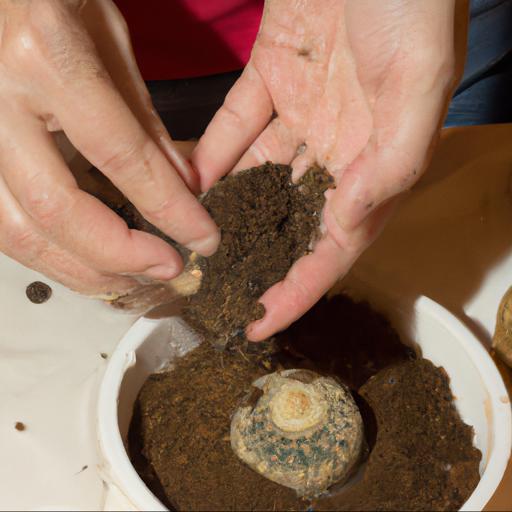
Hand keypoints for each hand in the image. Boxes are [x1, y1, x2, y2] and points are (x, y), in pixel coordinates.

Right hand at [0, 0, 218, 295]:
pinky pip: (1, 221)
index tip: (202, 238)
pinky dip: (47, 250)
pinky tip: (85, 259)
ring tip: (129, 279)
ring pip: (17, 231)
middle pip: (58, 210)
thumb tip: (182, 186)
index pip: (121, 157)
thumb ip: (143, 121)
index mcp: (44, 59)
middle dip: (121, 255)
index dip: (169, 209)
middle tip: (168, 268)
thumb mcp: (111, 41)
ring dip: (80, 269)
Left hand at [193, 0, 465, 339]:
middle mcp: (340, 144)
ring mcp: (305, 112)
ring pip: (259, 175)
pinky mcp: (274, 75)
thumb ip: (391, 159)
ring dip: (226, 207)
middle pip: (292, 218)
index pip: (336, 242)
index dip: (301, 287)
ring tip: (189, 240)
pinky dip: (212, 151)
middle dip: (257, 256)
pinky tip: (186, 177)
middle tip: (214, 288)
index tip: (262, 322)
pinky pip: (237, 124)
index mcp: (378, 158)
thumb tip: (349, 220)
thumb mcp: (419, 83)